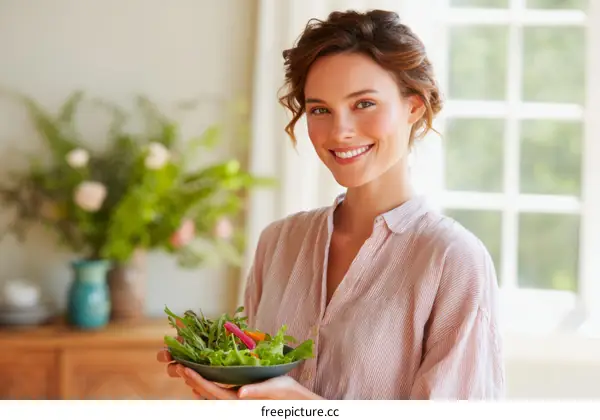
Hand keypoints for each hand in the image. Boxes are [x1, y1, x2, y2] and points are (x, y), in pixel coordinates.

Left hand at [156, 348, 321, 399]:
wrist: (297, 402)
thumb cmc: (287, 395)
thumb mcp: (274, 388)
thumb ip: (256, 391)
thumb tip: (239, 393)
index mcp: (240, 401)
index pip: (213, 392)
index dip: (198, 381)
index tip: (185, 370)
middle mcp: (236, 402)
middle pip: (208, 393)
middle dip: (192, 380)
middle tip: (178, 366)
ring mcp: (238, 400)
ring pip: (212, 394)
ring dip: (197, 383)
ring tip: (185, 371)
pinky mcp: (242, 398)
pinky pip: (220, 393)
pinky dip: (209, 386)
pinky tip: (204, 379)